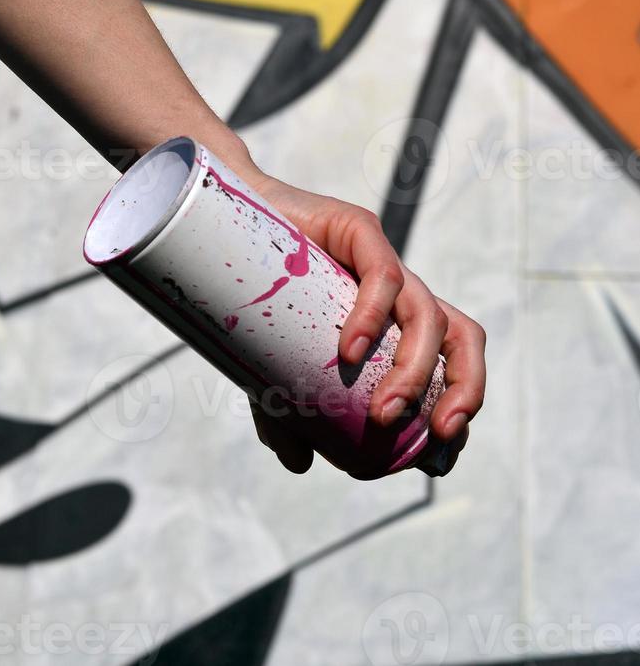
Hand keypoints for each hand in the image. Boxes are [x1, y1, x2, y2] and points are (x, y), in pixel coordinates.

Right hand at [246, 172, 485, 475]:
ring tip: (384, 413)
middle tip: (438, 434)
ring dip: (417, 371)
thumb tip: (300, 463)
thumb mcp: (274, 367)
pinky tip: (351, 350)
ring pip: (429, 316)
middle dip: (466, 389)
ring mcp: (383, 262)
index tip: (443, 453)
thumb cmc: (262, 298)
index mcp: (395, 324)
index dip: (460, 404)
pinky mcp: (360, 230)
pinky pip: (385, 275)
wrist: (226, 228)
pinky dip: (375, 315)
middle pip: (463, 339)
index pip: (452, 363)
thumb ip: (287, 412)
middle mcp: (400, 295)